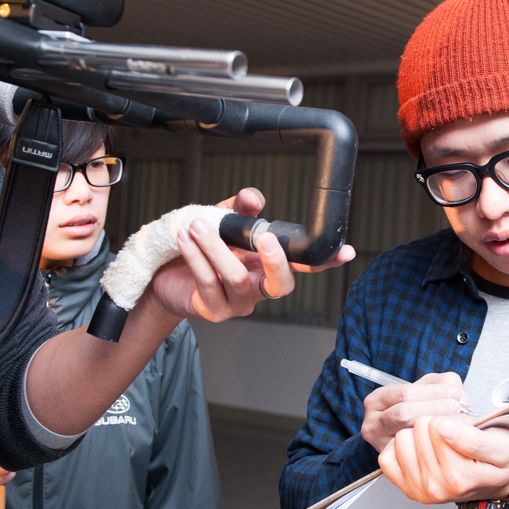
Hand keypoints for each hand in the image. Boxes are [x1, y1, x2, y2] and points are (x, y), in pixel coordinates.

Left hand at [149, 186, 354, 322]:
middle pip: (282, 284)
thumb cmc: (199, 250)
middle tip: (262, 236)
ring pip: (238, 279)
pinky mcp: (213, 310)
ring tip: (197, 226)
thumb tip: (254, 198)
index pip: (303, 264)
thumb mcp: (222, 222)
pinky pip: (209, 283)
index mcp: (267, 265)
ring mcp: (238, 303)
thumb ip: (240, 209)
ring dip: (216, 249)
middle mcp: (258, 286)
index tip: (345, 251)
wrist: (163, 276)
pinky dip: (197, 257)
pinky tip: (185, 240)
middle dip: (275, 260)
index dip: (326, 260)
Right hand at [360, 370, 469, 451]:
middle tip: (457, 408)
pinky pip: (414, 454)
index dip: (432, 393)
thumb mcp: (429, 388)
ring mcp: (380, 445)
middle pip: (404, 414)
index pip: (404, 394)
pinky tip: (452, 439)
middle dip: (435, 409)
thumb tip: (459, 397)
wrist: (413, 436)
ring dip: (438, 426)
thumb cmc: (420, 408)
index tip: (455, 394)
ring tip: (460, 422)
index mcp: (377, 400)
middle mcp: (373, 424)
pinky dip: (436, 444)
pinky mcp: (393, 462)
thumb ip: (444, 384)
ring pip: (410, 434)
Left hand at [379, 414, 508, 503]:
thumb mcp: (503, 446)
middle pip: (420, 428)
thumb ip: (475, 439)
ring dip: (418, 433)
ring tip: (437, 441)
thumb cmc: (496, 463)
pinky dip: (400, 448)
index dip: (453, 416)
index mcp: (460, 477)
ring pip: (402, 438)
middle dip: (436, 422)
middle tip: (452, 433)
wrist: (491, 482)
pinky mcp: (405, 487)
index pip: (439, 426)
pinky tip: (418, 449)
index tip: (466, 424)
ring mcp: (419, 489)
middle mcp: (437, 487)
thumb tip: (445, 428)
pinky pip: (387, 456)